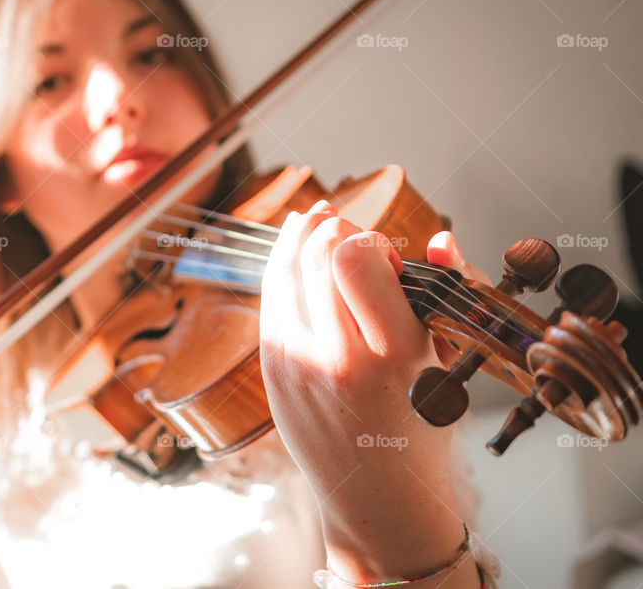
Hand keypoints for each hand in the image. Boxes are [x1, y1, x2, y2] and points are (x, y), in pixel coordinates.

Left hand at [259, 200, 485, 583]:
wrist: (375, 497)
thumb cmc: (419, 430)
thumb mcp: (447, 363)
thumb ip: (447, 292)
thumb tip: (438, 238)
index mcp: (392, 355)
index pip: (354, 258)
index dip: (368, 239)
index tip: (384, 258)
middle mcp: (337, 358)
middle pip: (314, 255)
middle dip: (334, 229)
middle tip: (350, 235)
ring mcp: (295, 364)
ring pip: (283, 270)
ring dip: (299, 236)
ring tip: (315, 219)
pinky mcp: (272, 370)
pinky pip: (270, 299)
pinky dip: (282, 267)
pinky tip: (294, 252)